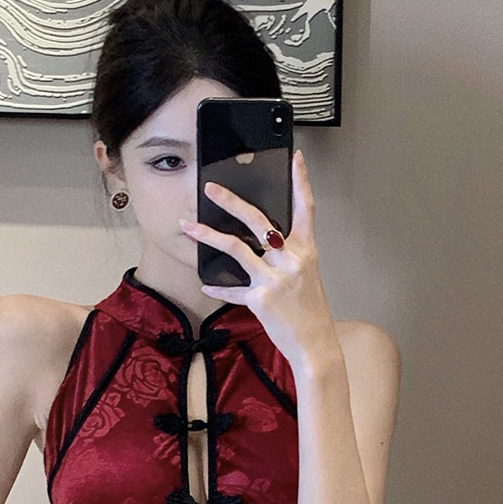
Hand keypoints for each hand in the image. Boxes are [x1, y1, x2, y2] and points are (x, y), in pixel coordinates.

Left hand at [180, 149, 336, 369]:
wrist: (315, 344)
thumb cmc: (311, 310)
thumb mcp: (306, 275)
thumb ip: (287, 256)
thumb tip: (265, 242)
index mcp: (305, 251)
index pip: (305, 209)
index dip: (301, 182)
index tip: (295, 159)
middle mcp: (290, 260)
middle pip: (258, 221)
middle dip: (231, 202)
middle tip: (210, 188)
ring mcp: (274, 279)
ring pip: (235, 248)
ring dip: (207, 235)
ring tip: (188, 226)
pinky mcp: (259, 299)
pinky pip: (232, 289)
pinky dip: (218, 287)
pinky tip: (205, 284)